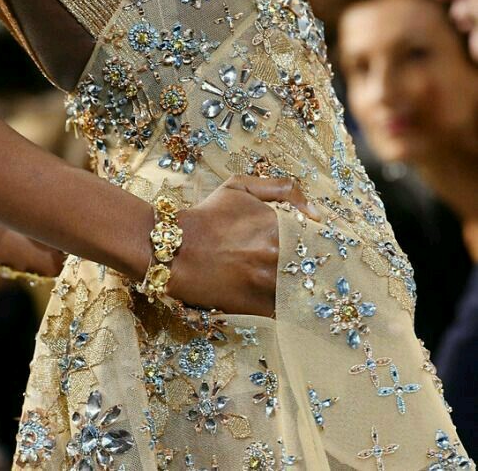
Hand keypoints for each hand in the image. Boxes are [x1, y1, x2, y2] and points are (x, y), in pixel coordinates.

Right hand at [167, 176, 318, 316]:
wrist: (174, 251)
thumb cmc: (208, 216)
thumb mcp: (240, 186)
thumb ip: (283, 188)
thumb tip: (315, 211)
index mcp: (279, 224)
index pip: (320, 235)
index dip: (321, 240)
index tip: (317, 243)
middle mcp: (278, 254)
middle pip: (317, 263)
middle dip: (316, 263)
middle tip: (309, 264)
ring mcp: (270, 283)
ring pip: (304, 287)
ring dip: (303, 284)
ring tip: (294, 281)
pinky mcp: (259, 307)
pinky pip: (287, 309)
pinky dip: (287, 304)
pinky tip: (278, 297)